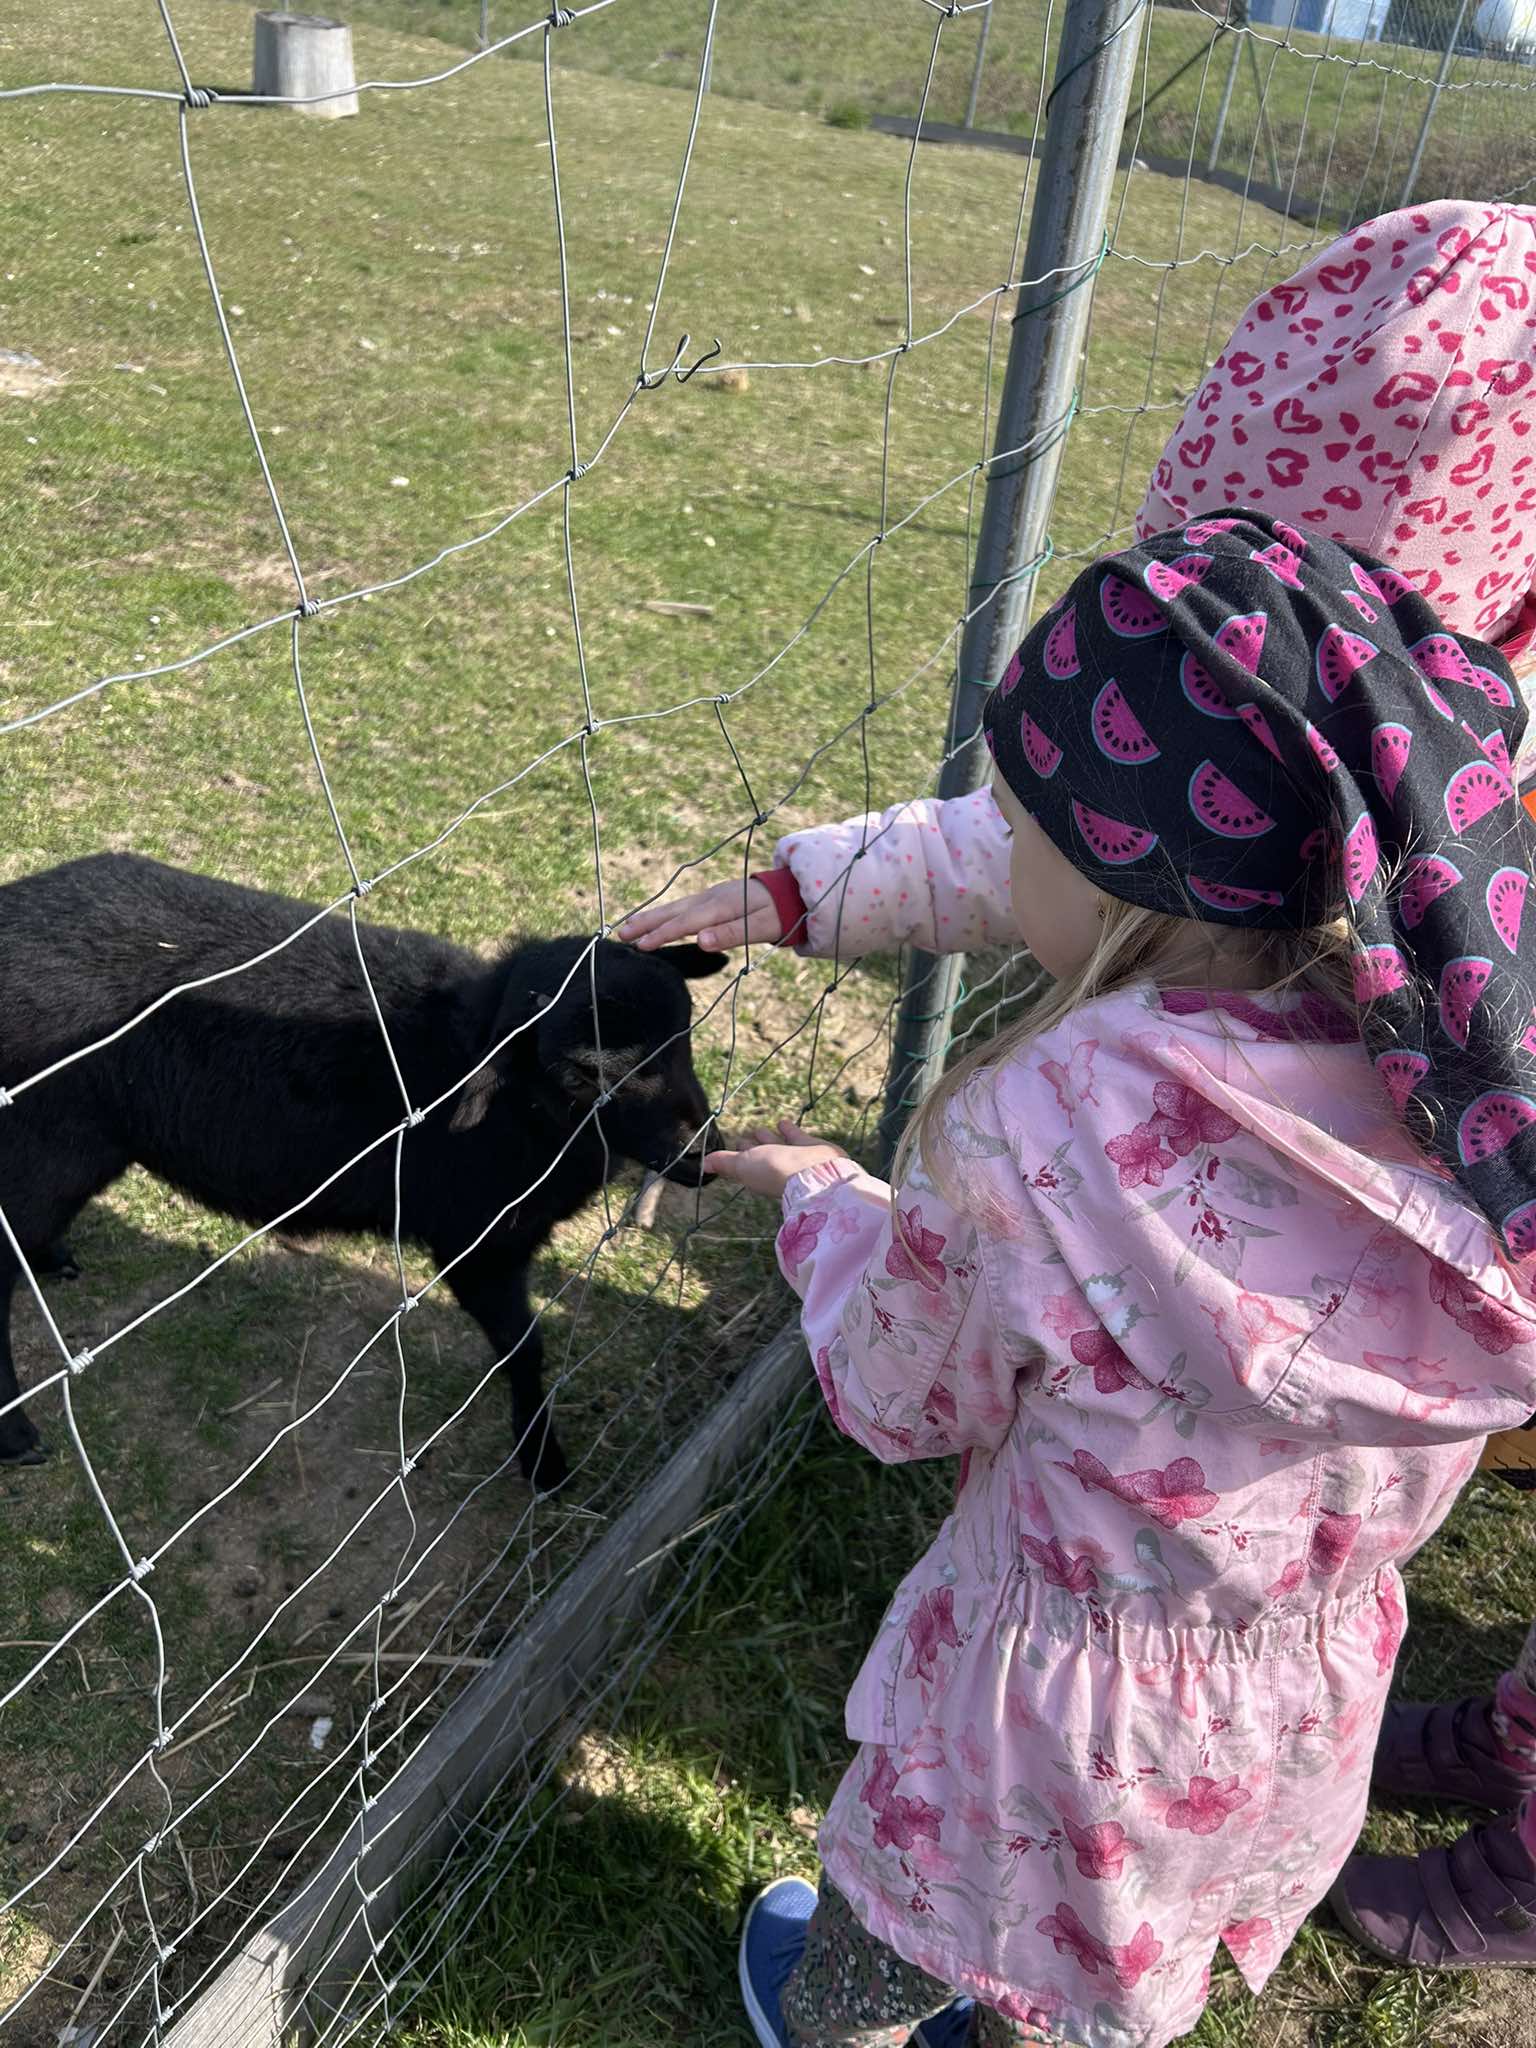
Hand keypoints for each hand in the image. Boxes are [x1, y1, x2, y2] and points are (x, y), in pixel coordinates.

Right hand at [619, 876, 781, 952]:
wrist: (791, 892)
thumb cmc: (779, 913)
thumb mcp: (761, 926)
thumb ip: (730, 934)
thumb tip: (700, 942)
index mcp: (722, 905)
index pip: (687, 923)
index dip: (663, 934)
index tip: (642, 946)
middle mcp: (712, 898)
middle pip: (674, 912)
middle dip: (646, 923)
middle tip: (621, 935)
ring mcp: (710, 896)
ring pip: (675, 908)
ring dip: (650, 918)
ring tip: (627, 928)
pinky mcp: (712, 899)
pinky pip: (682, 908)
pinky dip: (664, 915)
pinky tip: (654, 922)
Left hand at [703, 1119, 846, 1197]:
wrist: (815, 1172)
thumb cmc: (776, 1171)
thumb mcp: (743, 1165)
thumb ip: (725, 1163)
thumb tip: (704, 1165)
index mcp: (758, 1174)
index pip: (744, 1164)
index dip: (737, 1156)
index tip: (733, 1146)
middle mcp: (775, 1167)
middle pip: (760, 1156)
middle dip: (752, 1147)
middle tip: (744, 1139)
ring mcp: (793, 1158)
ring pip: (777, 1146)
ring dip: (768, 1138)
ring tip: (760, 1129)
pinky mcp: (810, 1147)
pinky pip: (795, 1136)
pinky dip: (788, 1130)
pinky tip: (782, 1122)